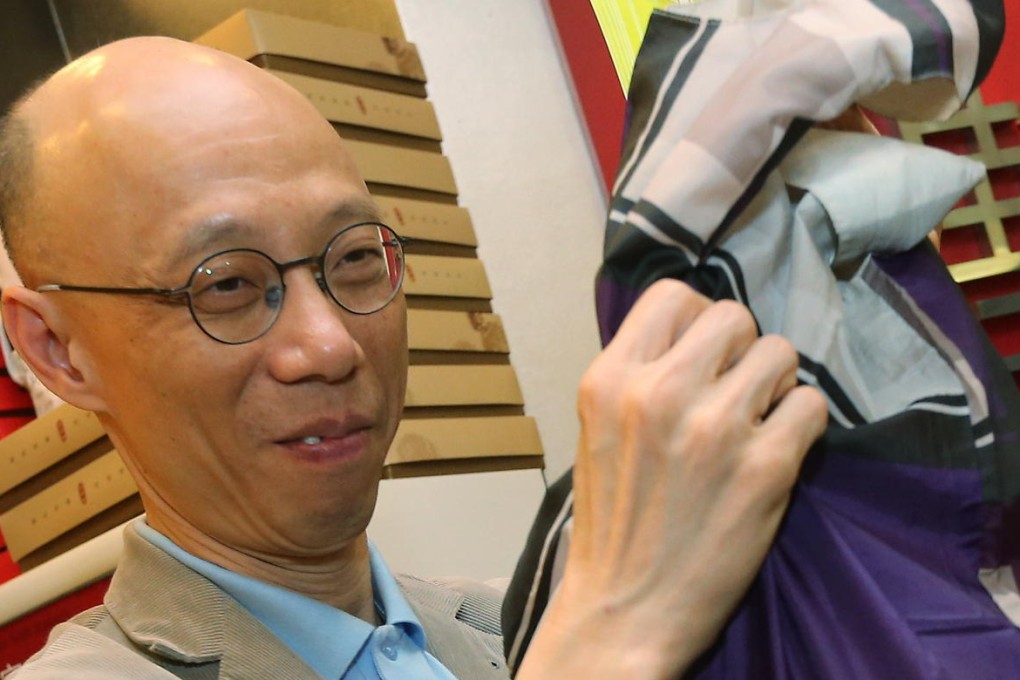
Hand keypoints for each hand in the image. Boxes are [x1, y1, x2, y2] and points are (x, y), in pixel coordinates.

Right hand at [518, 280, 826, 678]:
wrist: (624, 609)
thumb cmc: (613, 521)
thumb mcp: (598, 431)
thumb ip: (640, 377)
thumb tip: (699, 336)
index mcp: (609, 380)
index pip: (673, 294)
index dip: (697, 319)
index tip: (704, 353)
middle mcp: (658, 392)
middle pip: (733, 315)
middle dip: (741, 350)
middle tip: (734, 391)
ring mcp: (714, 427)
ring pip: (780, 352)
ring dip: (775, 385)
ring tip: (757, 422)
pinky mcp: (765, 467)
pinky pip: (811, 404)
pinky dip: (802, 424)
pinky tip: (777, 450)